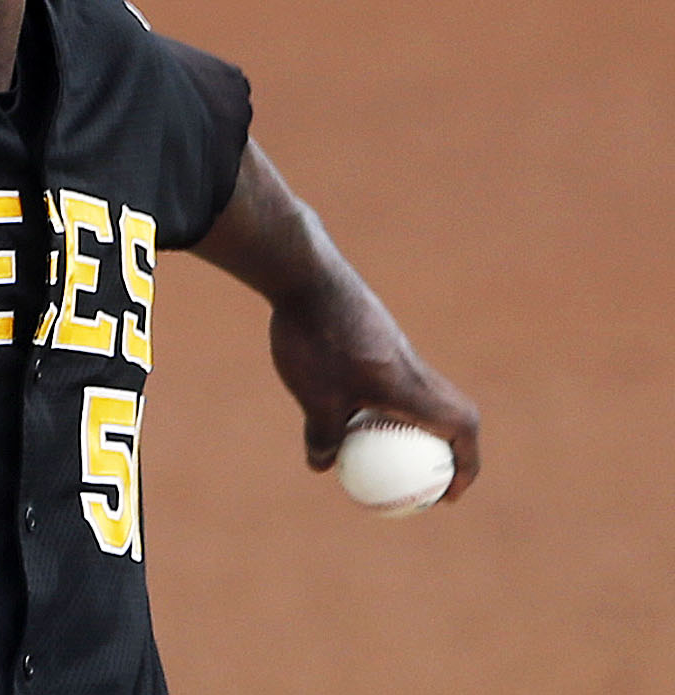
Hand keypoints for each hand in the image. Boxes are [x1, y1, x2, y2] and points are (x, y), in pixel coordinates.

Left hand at [191, 139, 480, 502]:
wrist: (306, 277)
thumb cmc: (316, 340)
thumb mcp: (314, 396)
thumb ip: (323, 433)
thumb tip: (321, 465)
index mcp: (414, 387)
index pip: (462, 429)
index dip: (465, 465)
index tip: (451, 496)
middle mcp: (414, 369)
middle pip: (454, 413)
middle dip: (451, 452)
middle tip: (429, 482)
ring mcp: (397, 351)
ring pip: (424, 396)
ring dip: (418, 428)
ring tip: (387, 458)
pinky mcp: (377, 338)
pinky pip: (397, 382)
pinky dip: (390, 406)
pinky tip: (349, 416)